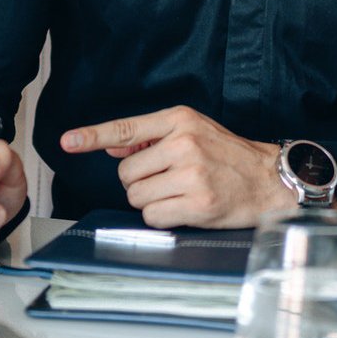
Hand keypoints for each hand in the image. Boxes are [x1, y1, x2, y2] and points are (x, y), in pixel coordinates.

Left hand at [60, 106, 297, 228]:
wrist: (268, 179)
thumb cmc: (228, 156)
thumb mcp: (193, 131)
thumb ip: (151, 137)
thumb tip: (112, 147)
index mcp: (180, 120)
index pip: (126, 128)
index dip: (92, 136)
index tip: (68, 141)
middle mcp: (184, 143)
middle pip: (126, 172)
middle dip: (140, 181)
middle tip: (170, 179)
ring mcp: (191, 174)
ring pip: (136, 196)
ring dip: (151, 200)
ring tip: (180, 192)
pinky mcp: (198, 203)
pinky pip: (153, 216)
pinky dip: (163, 217)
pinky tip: (185, 207)